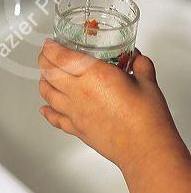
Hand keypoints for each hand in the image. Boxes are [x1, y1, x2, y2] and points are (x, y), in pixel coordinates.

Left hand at [38, 39, 184, 171]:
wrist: (145, 149)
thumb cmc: (146, 118)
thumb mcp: (147, 82)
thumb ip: (141, 65)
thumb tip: (138, 59)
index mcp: (94, 74)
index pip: (61, 56)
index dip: (51, 48)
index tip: (49, 43)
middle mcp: (79, 92)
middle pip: (50, 73)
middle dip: (44, 61)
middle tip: (45, 55)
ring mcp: (75, 112)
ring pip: (48, 94)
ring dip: (43, 83)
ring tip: (45, 77)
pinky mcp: (77, 129)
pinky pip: (55, 118)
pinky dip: (47, 112)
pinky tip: (45, 110)